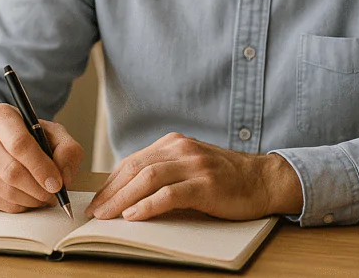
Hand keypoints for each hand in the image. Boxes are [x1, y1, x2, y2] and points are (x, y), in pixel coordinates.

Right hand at [0, 103, 83, 212]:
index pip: (19, 144)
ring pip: (6, 191)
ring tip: (45, 194)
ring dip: (32, 199)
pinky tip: (29, 197)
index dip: (41, 167)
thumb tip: (63, 177)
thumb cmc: (30, 136)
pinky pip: (0, 204)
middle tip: (54, 193)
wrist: (1, 142)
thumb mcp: (54, 133)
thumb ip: (67, 150)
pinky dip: (21, 205)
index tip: (57, 183)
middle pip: (12, 171)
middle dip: (39, 188)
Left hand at [86, 132, 302, 221]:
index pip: (132, 161)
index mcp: (174, 143)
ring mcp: (195, 165)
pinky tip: (134, 215)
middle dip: (111, 192)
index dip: (111, 182)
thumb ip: (165, 171)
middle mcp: (181, 149)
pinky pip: (170, 193)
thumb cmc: (225, 178)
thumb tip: (128, 193)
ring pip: (148, 178)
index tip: (97, 201)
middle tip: (95, 212)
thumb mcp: (191, 167)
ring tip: (108, 216)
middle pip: (135, 168)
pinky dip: (148, 205)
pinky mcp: (206, 184)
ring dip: (123, 198)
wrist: (263, 179)